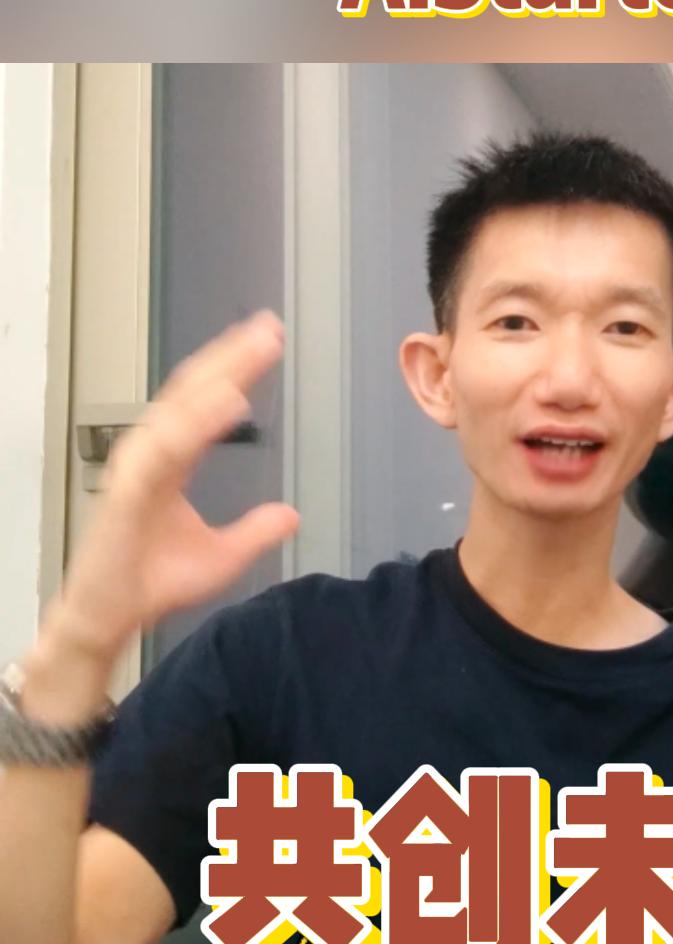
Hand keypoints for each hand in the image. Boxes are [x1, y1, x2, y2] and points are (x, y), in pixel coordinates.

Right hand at [48, 311, 299, 666]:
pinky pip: (168, 449)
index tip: (268, 340)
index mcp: (170, 460)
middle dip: (232, 357)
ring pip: (181, 410)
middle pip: (194, 391)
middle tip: (269, 327)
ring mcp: (138, 468)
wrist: (111, 616)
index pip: (204, 402)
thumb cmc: (151, 581)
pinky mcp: (129, 490)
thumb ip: (254, 532)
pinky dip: (198, 422)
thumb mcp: (221, 556)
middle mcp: (152, 453)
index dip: (235, 369)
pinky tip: (230, 402)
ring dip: (220, 376)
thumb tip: (292, 514)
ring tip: (255, 351)